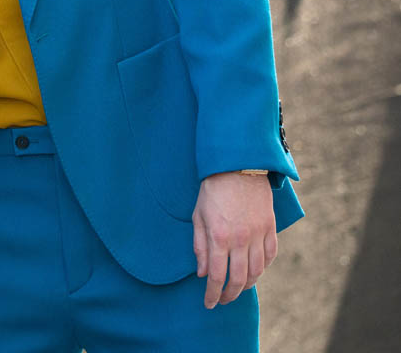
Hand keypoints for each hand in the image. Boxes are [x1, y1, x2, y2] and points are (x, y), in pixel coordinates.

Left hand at [193, 172, 276, 307]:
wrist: (237, 165)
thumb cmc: (212, 189)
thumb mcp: (198, 215)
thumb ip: (200, 246)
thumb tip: (201, 273)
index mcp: (219, 236)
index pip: (216, 276)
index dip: (212, 294)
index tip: (209, 303)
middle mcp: (240, 239)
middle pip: (239, 279)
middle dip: (230, 295)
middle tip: (223, 299)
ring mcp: (258, 234)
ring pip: (257, 271)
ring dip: (248, 284)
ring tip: (238, 287)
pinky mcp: (270, 227)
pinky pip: (270, 256)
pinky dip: (263, 268)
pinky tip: (256, 270)